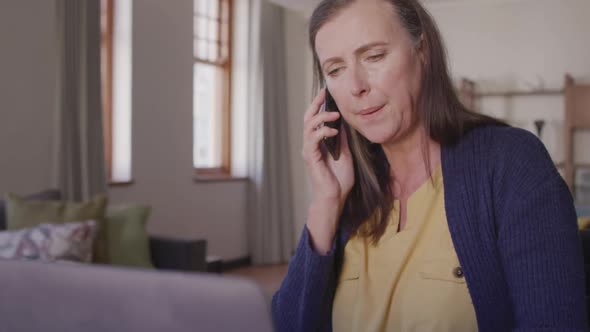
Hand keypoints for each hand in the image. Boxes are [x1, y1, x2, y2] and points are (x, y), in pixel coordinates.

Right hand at [302, 89, 354, 252]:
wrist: (336, 196)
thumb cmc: (340, 178)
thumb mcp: (346, 152)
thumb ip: (343, 138)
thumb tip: (345, 122)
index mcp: (318, 142)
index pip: (316, 119)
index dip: (320, 105)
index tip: (327, 93)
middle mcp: (311, 144)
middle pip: (308, 118)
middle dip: (316, 104)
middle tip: (324, 93)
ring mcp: (309, 150)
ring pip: (308, 126)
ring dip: (322, 117)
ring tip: (335, 114)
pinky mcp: (311, 157)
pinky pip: (313, 139)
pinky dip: (323, 132)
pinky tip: (334, 132)